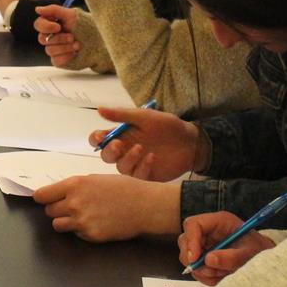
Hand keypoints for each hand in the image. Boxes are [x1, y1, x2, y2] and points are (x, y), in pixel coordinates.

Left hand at [32, 174, 180, 240]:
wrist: (145, 205)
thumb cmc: (124, 188)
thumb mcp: (96, 178)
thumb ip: (75, 187)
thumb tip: (59, 193)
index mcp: (74, 185)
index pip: (42, 195)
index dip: (43, 198)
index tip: (44, 199)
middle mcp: (74, 203)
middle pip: (49, 211)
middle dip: (57, 209)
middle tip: (70, 207)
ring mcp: (81, 221)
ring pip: (58, 225)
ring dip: (65, 221)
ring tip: (80, 216)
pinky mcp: (90, 235)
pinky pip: (75, 234)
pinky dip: (81, 230)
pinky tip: (95, 222)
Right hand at [33, 5, 81, 66]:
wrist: (99, 43)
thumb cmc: (86, 27)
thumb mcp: (72, 15)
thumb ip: (53, 10)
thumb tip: (37, 9)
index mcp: (52, 24)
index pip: (38, 25)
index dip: (46, 26)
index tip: (58, 27)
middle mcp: (51, 37)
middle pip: (42, 39)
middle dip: (59, 38)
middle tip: (72, 37)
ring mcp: (54, 49)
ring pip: (49, 50)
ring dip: (65, 47)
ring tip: (78, 45)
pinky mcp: (59, 60)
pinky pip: (56, 60)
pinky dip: (67, 56)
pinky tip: (75, 53)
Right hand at [87, 107, 202, 180]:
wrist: (190, 142)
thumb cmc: (167, 126)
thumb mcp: (145, 117)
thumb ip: (122, 115)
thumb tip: (99, 109)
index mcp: (121, 135)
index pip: (99, 140)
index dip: (96, 139)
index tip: (101, 137)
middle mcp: (125, 151)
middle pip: (106, 156)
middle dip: (110, 151)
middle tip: (119, 145)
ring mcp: (135, 164)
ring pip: (121, 168)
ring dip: (128, 159)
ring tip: (141, 149)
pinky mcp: (146, 176)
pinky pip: (137, 177)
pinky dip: (142, 167)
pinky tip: (152, 158)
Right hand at [178, 211, 275, 285]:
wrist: (264, 259)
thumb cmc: (259, 250)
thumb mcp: (250, 252)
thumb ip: (232, 256)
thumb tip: (208, 260)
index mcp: (218, 221)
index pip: (193, 224)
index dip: (190, 241)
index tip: (195, 259)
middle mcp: (207, 231)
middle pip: (184, 240)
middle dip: (194, 259)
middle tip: (210, 271)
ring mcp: (204, 245)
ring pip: (188, 257)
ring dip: (203, 271)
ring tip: (224, 274)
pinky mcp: (204, 258)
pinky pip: (196, 270)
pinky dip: (207, 277)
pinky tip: (222, 276)